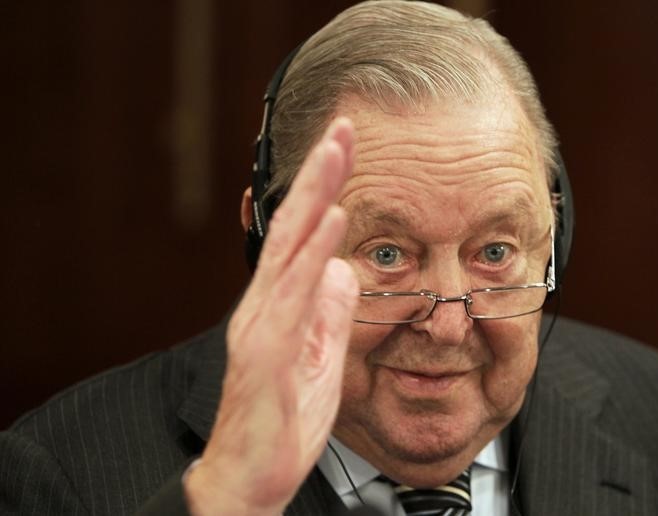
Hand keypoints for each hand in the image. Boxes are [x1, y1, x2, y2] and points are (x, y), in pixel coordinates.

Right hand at [185, 118, 358, 514]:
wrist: (248, 475)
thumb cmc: (282, 418)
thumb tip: (344, 268)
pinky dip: (312, 258)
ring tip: (336, 155)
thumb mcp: (319, 356)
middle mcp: (267, 305)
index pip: (302, 234)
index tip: (345, 149)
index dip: (323, 189)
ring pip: (290, 252)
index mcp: (281, 304)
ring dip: (314, 199)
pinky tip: (331, 227)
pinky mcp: (269, 357)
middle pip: (293, 228)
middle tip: (341, 128)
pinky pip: (293, 301)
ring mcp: (264, 328)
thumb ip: (328, 310)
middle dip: (318, 174)